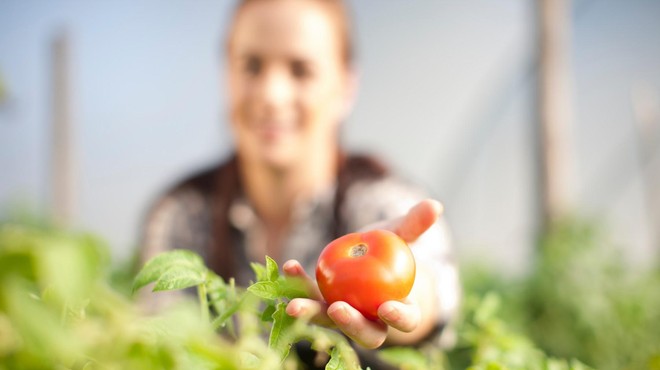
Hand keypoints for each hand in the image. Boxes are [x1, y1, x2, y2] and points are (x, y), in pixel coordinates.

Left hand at [284, 199, 442, 348]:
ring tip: (294, 305)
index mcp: (400, 309)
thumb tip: (435, 205)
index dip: (399, 317)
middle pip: (366, 333)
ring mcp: (343, 316)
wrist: (364, 253)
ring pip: (329, 321)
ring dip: (311, 314)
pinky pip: (308, 297)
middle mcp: (371, 320)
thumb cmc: (389, 247)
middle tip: (338, 310)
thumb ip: (415, 224)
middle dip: (351, 325)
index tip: (387, 307)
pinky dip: (297, 284)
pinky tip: (289, 266)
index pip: (405, 320)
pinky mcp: (320, 304)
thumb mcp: (400, 234)